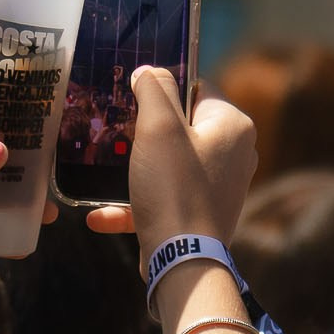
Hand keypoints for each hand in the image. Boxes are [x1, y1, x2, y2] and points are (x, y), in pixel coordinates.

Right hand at [85, 67, 258, 264]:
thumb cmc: (173, 189)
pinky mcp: (200, 214)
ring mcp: (218, 187)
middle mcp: (234, 154)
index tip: (133, 97)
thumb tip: (150, 71)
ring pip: (169, 164)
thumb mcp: (159, 127)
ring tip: (104, 167)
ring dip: (135, 168)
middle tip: (114, 129)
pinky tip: (100, 215)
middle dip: (145, 130)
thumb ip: (154, 89)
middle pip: (182, 126)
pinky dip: (135, 203)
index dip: (164, 90)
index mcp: (233, 126)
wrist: (182, 262)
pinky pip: (165, 198)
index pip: (197, 88)